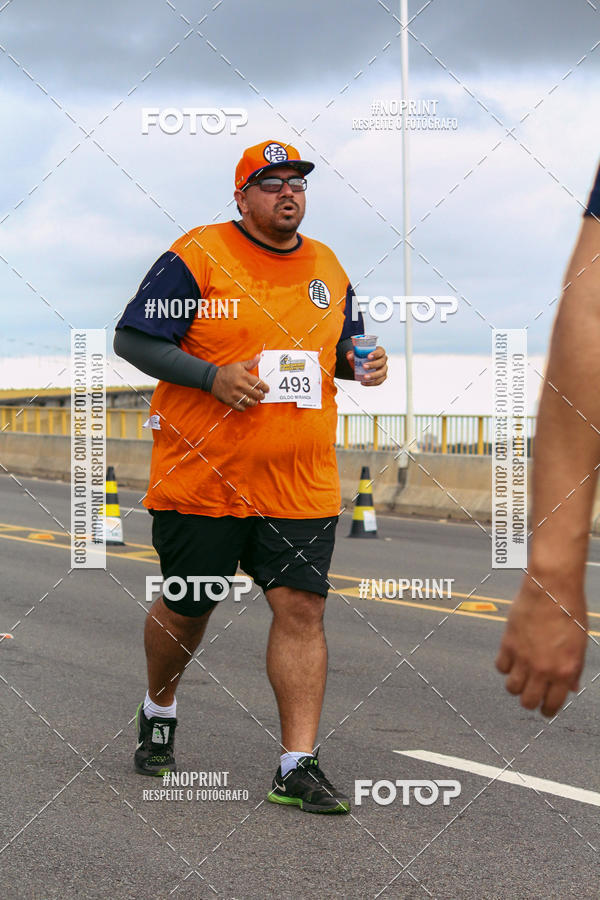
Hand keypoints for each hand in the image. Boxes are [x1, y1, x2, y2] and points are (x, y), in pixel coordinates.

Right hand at [210, 353, 269, 410]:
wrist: (212, 378)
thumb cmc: (226, 372)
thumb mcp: (239, 365)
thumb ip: (250, 363)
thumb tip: (258, 357)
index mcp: (244, 376)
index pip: (259, 384)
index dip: (265, 388)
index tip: (266, 390)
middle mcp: (240, 385)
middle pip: (257, 394)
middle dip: (261, 396)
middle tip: (261, 396)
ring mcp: (235, 394)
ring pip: (250, 402)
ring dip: (254, 402)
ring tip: (254, 400)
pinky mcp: (230, 401)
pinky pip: (241, 408)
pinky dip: (245, 407)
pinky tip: (245, 404)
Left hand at [346, 346, 387, 384]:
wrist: (361, 365)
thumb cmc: (362, 357)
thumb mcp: (357, 354)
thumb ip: (353, 354)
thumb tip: (349, 356)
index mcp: (379, 352)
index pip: (380, 351)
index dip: (376, 354)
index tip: (368, 356)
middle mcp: (383, 360)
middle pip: (382, 362)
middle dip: (373, 365)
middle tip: (364, 366)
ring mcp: (383, 369)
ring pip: (382, 372)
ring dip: (373, 375)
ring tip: (365, 377)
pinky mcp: (382, 377)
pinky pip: (379, 381)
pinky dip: (372, 383)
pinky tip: (364, 382)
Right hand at [495, 578, 587, 716]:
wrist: (551, 587)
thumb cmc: (570, 611)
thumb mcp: (580, 644)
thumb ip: (574, 669)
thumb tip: (570, 688)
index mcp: (564, 670)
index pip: (552, 705)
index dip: (547, 710)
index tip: (545, 708)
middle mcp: (542, 668)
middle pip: (528, 701)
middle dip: (530, 701)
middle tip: (532, 694)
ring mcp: (523, 657)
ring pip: (512, 688)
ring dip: (516, 686)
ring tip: (522, 677)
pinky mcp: (508, 644)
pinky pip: (501, 667)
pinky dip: (505, 666)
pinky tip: (513, 658)